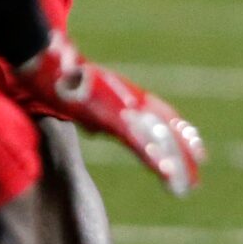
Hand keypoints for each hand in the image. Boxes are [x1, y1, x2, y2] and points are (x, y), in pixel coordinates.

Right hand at [16, 32, 204, 195]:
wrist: (45, 59)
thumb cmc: (57, 71)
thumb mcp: (82, 95)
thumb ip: (93, 113)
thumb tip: (95, 129)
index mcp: (127, 92)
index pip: (163, 114)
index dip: (181, 132)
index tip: (196, 149)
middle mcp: (131, 98)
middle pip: (167, 129)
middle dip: (184, 154)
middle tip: (197, 179)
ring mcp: (122, 108)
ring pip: (157, 139)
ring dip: (175, 163)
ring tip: (191, 184)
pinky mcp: (109, 118)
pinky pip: (137, 143)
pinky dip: (153, 159)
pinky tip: (166, 174)